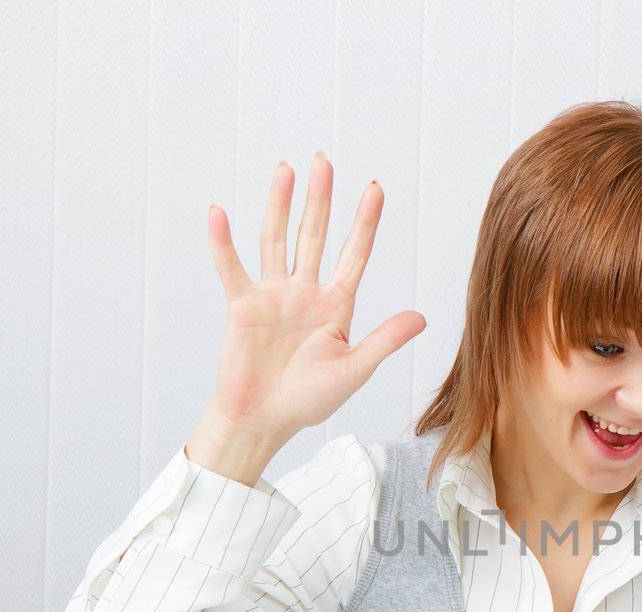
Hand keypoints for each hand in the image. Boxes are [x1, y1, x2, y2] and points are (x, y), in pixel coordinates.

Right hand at [203, 153, 426, 444]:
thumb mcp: (354, 369)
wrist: (265, 421)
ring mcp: (272, 296)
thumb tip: (422, 316)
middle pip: (314, 235)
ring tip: (286, 170)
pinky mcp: (242, 307)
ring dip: (280, 205)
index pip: (354, 254)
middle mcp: (305, 292)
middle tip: (324, 160)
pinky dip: (223, 242)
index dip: (365, 222)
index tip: (375, 187)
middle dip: (320, 199)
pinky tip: (219, 212)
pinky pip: (231, 268)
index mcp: (336, 305)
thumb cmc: (309, 400)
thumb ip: (385, 340)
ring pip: (277, 240)